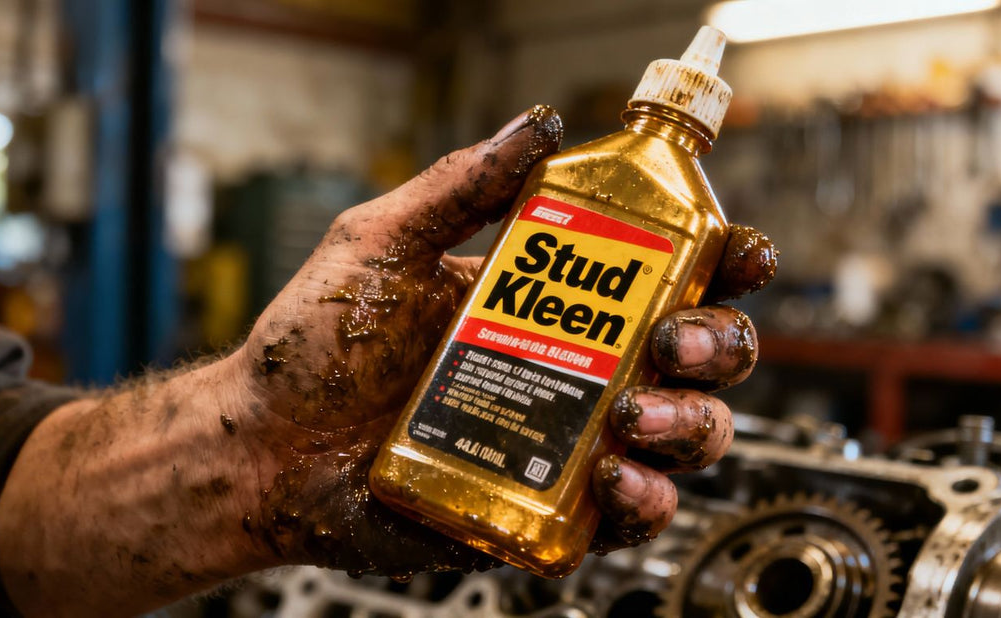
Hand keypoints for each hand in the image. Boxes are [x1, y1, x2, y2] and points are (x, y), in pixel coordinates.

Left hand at [233, 106, 775, 575]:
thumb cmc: (313, 349)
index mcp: (550, 303)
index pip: (663, 276)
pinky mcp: (545, 508)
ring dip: (689, 424)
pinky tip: (614, 478)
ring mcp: (564, 442)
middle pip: (699, 357)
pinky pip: (628, 514)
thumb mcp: (381, 243)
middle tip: (671, 341)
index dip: (719, 262)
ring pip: (684, 436)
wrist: (262, 448)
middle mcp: (573, 371)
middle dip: (717, 345)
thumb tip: (537, 126)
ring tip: (631, 415)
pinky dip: (643, 501)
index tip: (738, 252)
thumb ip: (459, 185)